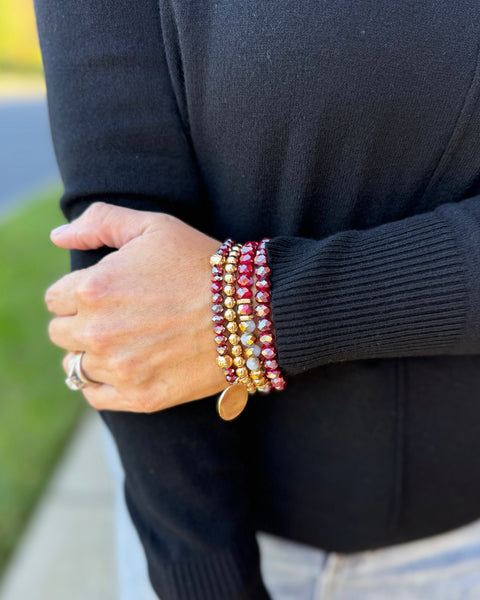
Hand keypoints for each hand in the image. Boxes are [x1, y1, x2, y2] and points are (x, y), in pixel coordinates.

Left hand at [45, 202, 226, 411]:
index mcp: (93, 288)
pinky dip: (101, 384)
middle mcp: (98, 331)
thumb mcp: (154, 226)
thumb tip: (58, 237)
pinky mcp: (140, 397)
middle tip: (115, 317)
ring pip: (75, 365)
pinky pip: (94, 396)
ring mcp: (119, 369)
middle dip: (81, 323)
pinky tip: (123, 368)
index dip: (78, 294)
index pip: (55, 299)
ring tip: (122, 343)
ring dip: (91, 353)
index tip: (103, 295)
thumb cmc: (201, 263)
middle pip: (61, 333)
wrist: (251, 310)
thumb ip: (99, 222)